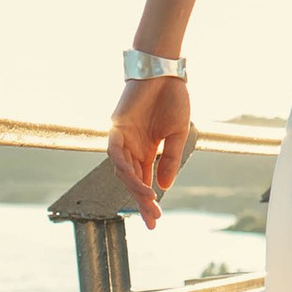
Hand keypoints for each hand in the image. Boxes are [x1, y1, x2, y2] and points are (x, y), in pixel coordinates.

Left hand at [109, 73, 192, 231]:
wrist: (165, 71)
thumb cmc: (172, 98)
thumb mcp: (178, 134)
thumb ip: (170, 160)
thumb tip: (165, 187)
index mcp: (146, 150)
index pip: (144, 181)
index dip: (148, 201)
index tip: (156, 221)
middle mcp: (132, 147)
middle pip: (132, 180)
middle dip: (141, 201)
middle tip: (152, 219)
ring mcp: (122, 137)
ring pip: (122, 169)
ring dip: (134, 186)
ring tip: (149, 200)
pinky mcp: (116, 126)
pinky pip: (114, 151)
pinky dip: (123, 166)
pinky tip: (134, 178)